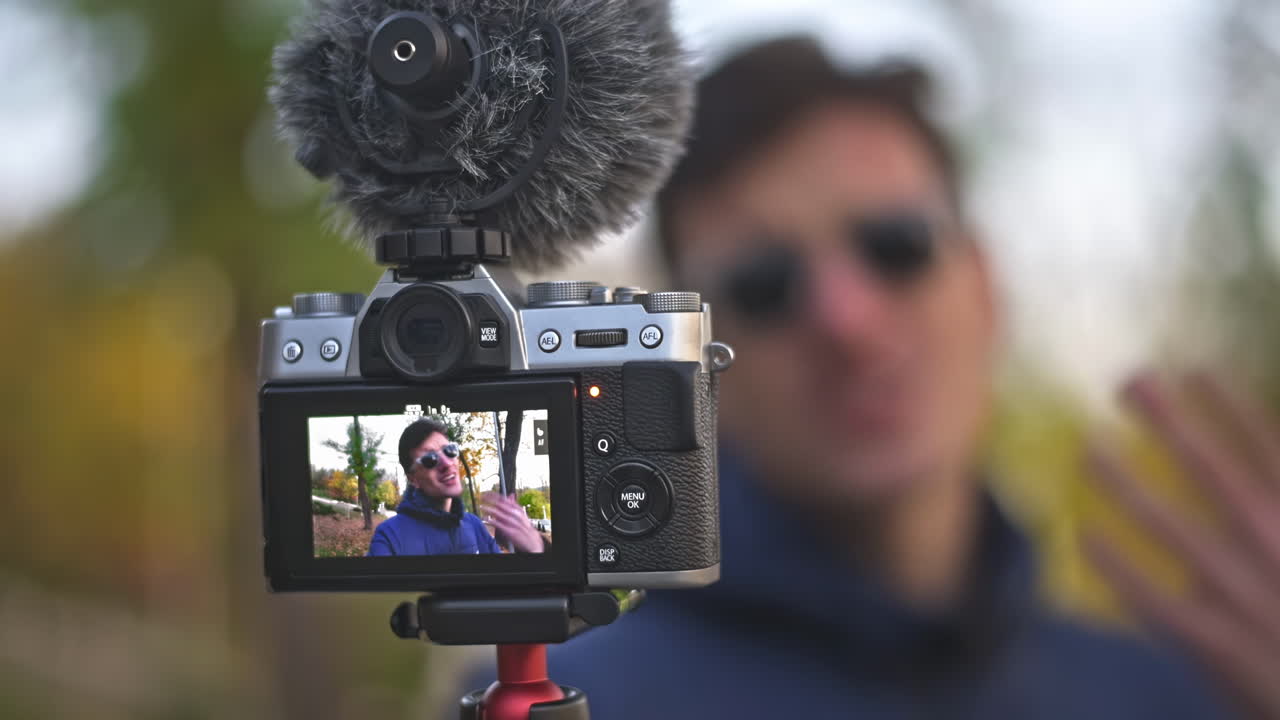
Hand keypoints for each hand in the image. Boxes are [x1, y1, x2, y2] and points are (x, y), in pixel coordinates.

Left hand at [480, 492, 544, 553]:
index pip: (505, 499)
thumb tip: (510, 494)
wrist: (532, 540)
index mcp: (518, 509)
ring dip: (490, 510)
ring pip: (500, 514)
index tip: (487, 493)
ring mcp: (514, 523)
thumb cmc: (524, 527)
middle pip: (502, 505)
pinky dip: (492, 522)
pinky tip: (486, 519)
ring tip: (482, 507)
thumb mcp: (521, 514)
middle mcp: (516, 515)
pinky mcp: (511, 532)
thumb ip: (514, 505)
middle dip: (491, 500)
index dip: (495, 495)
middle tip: (482, 498)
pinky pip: (500, 525)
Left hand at [1085, 371, 1279, 717]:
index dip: (1233, 408)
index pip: (1273, 452)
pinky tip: (1085, 534)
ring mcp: (1249, 600)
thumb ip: (1279, 501)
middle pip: (1220, 474)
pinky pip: (1159, 601)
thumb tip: (1257, 459)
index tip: (1194, 370)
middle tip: (1129, 382)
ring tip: (1090, 450)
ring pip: (1177, 530)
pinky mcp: (1222, 645)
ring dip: (1128, 486)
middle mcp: (1279, 550)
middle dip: (1173, 423)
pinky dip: (1121, 567)